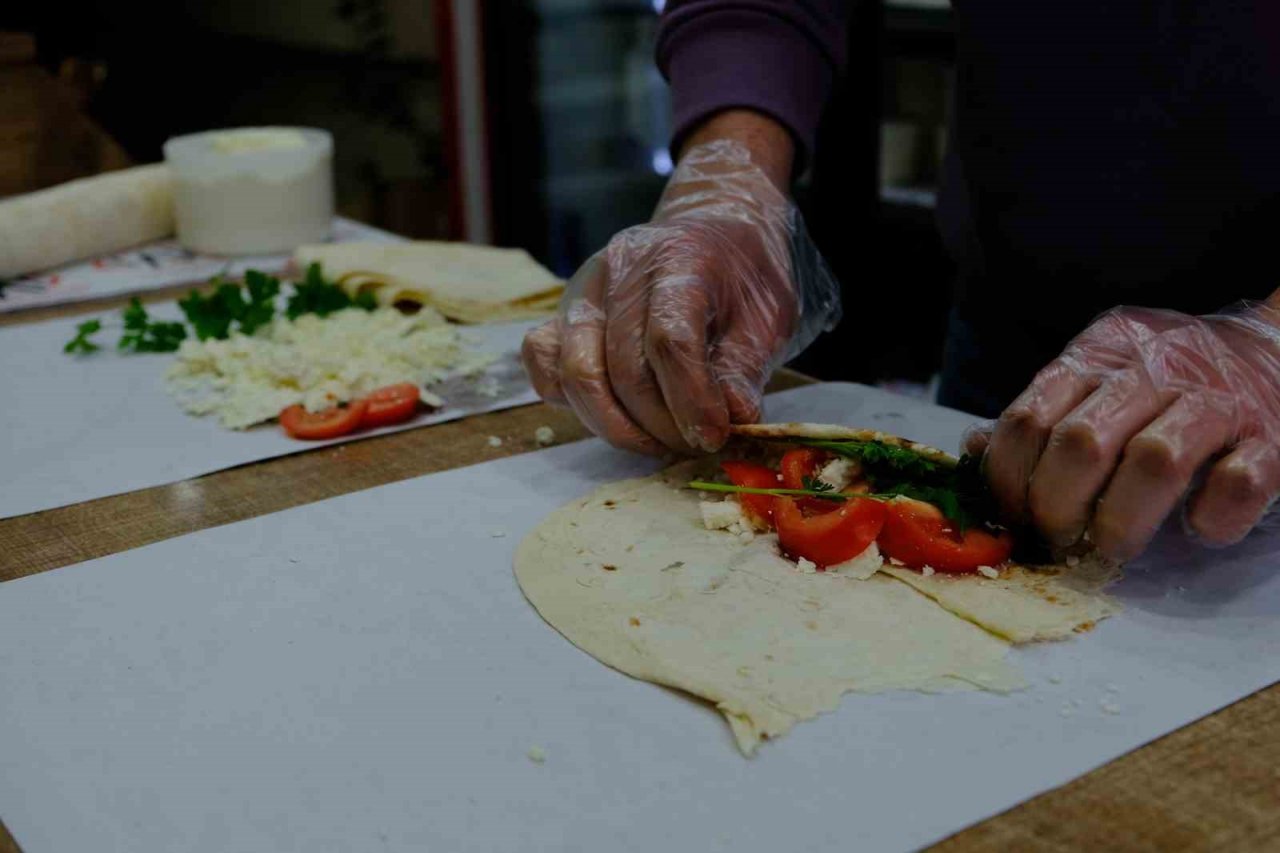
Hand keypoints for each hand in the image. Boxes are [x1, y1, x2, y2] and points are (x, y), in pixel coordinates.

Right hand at [522, 135, 840, 454]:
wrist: (715, 239)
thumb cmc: (742, 282)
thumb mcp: (768, 317)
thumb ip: (746, 369)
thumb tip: (733, 420)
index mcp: (678, 258)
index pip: (669, 338)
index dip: (690, 398)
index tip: (713, 437)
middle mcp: (619, 269)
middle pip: (623, 367)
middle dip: (660, 425)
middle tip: (694, 446)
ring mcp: (580, 291)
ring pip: (577, 375)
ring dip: (618, 427)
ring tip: (661, 441)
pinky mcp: (558, 316)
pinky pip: (544, 367)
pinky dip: (574, 404)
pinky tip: (620, 417)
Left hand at [966, 302, 1279, 559]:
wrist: (1275, 345)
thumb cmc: (1168, 379)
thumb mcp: (1097, 375)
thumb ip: (1041, 412)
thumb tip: (972, 451)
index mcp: (1099, 352)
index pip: (1028, 418)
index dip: (1007, 480)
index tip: (1011, 519)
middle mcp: (1155, 367)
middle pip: (1081, 444)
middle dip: (1056, 508)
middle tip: (1058, 540)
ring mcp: (1218, 399)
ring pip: (1153, 461)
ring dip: (1120, 521)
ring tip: (1111, 548)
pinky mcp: (1273, 435)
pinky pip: (1237, 483)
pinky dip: (1210, 517)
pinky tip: (1196, 527)